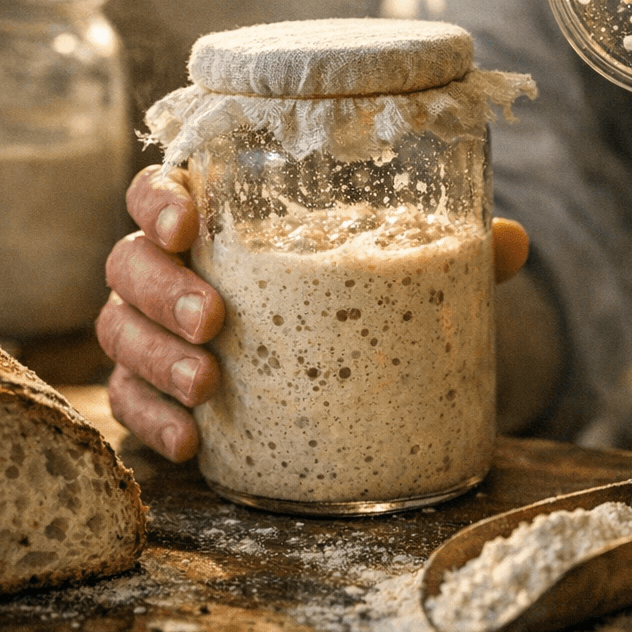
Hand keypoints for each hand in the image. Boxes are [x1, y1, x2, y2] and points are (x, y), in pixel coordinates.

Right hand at [99, 165, 530, 460]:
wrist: (344, 371)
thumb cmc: (358, 295)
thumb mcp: (405, 272)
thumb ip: (452, 252)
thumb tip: (512, 242)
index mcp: (224, 221)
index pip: (162, 188)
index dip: (159, 198)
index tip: (188, 222)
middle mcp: (177, 269)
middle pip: (129, 262)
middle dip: (164, 290)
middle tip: (216, 321)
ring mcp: (158, 333)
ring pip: (120, 332)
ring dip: (155, 359)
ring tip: (210, 385)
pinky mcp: (158, 394)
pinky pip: (128, 405)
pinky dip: (150, 422)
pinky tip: (190, 443)